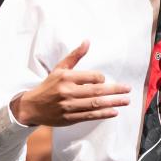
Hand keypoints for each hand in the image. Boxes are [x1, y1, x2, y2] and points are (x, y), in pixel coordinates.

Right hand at [10, 40, 130, 126]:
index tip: (105, 80)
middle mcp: (67, 92)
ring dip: (113, 102)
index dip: (102, 78)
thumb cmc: (49, 86)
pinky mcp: (69, 119)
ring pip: (95, 104)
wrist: (32, 107)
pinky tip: (114, 111)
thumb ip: (75, 56)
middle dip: (115, 90)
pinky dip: (103, 114)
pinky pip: (90, 116)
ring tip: (125, 100)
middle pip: (96, 91)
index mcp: (66, 78)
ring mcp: (69, 107)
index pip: (92, 77)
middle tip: (128, 89)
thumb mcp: (60, 68)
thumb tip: (87, 41)